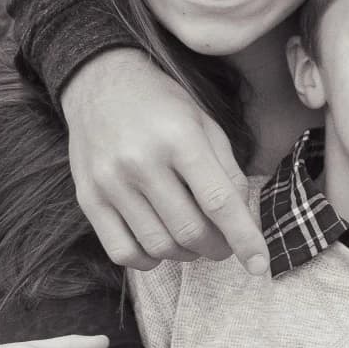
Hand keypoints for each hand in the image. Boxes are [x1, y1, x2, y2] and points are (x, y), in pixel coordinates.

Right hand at [62, 50, 265, 272]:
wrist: (100, 82)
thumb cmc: (163, 105)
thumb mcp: (206, 125)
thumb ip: (228, 172)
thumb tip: (243, 222)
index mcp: (180, 139)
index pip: (219, 202)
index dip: (244, 239)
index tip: (260, 265)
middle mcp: (141, 162)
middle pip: (190, 231)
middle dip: (218, 248)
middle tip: (224, 242)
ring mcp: (110, 183)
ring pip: (159, 247)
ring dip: (187, 255)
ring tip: (195, 239)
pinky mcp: (88, 198)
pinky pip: (122, 252)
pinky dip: (150, 260)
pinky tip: (161, 243)